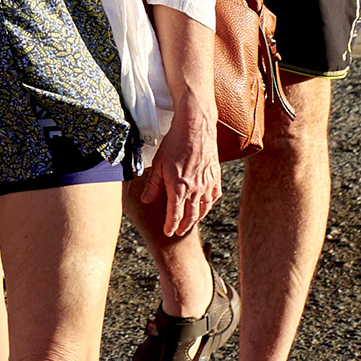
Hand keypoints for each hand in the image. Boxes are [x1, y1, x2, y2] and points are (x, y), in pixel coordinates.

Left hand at [138, 112, 223, 237]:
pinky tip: (206, 205)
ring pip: (204, 209)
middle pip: (191, 216)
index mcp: (178, 188)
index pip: (174, 215)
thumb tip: (145, 200)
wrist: (195, 128)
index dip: (171, 226)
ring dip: (197, 218)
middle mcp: (194, 190)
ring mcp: (207, 185)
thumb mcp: (158, 164)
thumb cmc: (174, 144)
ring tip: (191, 221)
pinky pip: (214, 197)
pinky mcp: (215, 177)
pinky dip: (209, 204)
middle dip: (184, 226)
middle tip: (179, 231)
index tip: (168, 232)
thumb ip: (153, 185)